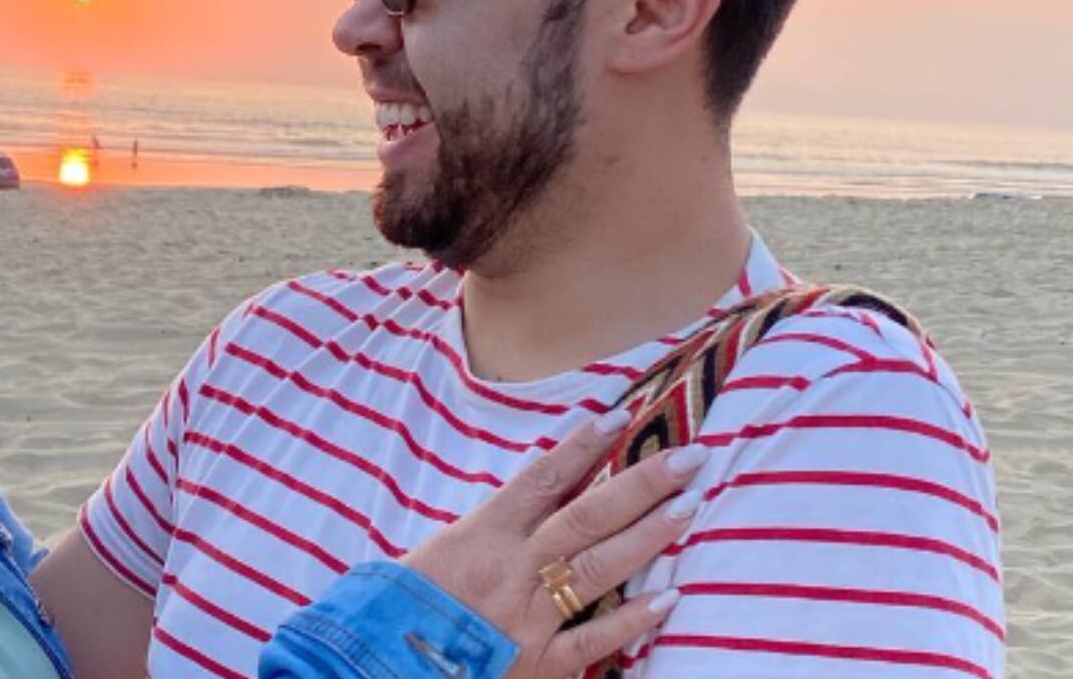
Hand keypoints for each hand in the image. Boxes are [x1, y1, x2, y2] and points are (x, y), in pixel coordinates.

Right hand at [400, 409, 704, 678]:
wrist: (382, 661)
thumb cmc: (410, 603)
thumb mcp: (443, 549)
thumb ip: (494, 526)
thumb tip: (542, 494)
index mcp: (484, 534)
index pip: (542, 479)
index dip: (582, 447)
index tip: (621, 417)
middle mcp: (512, 568)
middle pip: (585, 516)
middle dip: (641, 483)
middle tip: (690, 457)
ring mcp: (528, 616)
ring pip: (598, 567)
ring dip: (648, 535)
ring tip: (690, 505)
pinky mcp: (540, 663)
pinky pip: (593, 640)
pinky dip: (632, 620)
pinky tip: (669, 598)